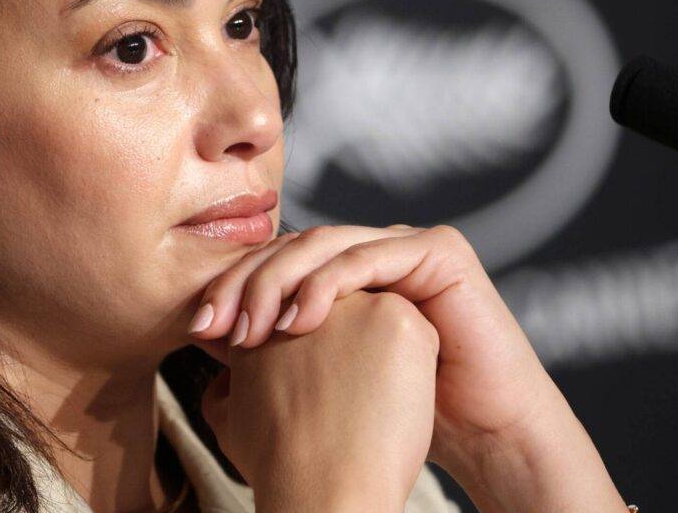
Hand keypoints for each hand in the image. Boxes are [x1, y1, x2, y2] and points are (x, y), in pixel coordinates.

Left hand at [185, 224, 563, 475]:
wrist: (481, 434)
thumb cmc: (402, 414)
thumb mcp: (325, 375)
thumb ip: (275, 345)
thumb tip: (207, 337)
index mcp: (343, 271)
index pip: (274, 261)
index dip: (231, 287)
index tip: (196, 328)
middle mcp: (371, 249)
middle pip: (291, 246)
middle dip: (242, 282)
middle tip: (211, 323)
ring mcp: (404, 244)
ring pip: (322, 244)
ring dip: (275, 283)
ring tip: (250, 330)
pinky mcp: (437, 250)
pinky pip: (367, 256)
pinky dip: (325, 284)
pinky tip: (296, 322)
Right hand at [201, 289, 440, 512]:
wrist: (324, 483)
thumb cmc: (282, 464)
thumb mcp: (228, 421)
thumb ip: (224, 388)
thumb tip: (227, 380)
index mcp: (260, 317)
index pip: (295, 321)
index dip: (314, 364)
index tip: (318, 399)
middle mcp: (301, 296)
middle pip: (335, 315)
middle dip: (345, 354)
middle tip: (345, 406)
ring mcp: (348, 301)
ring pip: (376, 323)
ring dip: (379, 358)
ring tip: (367, 408)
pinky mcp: (394, 315)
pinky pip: (414, 335)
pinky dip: (412, 369)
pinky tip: (391, 402)